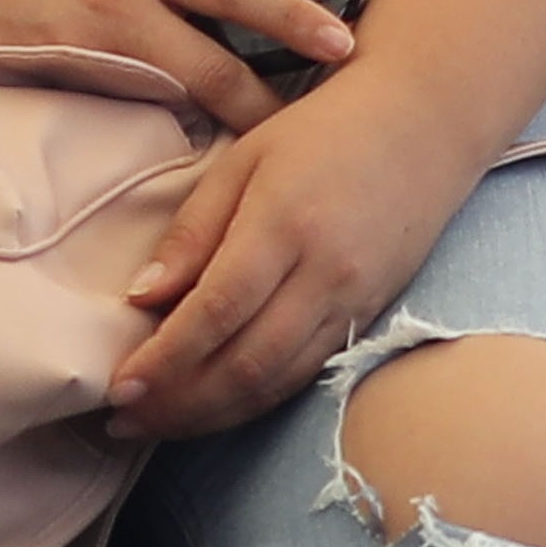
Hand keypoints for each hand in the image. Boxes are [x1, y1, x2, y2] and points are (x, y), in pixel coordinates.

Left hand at [110, 70, 471, 437]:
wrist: (426, 123)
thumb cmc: (324, 131)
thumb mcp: (245, 159)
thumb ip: (193, 231)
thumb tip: (141, 299)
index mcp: (284, 222)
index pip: (217, 311)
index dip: (165, 360)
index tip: (120, 388)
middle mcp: (325, 273)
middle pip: (246, 364)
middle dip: (180, 404)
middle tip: (126, 419)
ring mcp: (354, 301)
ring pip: (277, 382)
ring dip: (213, 415)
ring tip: (160, 423)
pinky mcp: (370, 317)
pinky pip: (306, 375)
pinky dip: (256, 399)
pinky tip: (217, 404)